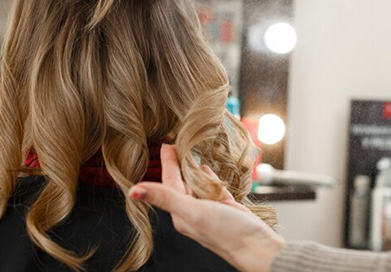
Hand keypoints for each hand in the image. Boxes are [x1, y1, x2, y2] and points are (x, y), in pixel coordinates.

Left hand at [128, 145, 284, 271]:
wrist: (257, 247)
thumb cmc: (227, 232)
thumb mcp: (193, 211)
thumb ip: (165, 198)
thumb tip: (133, 191)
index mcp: (181, 213)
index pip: (170, 183)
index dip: (168, 163)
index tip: (166, 144)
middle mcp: (193, 211)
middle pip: (182, 183)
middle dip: (178, 164)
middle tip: (177, 143)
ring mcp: (209, 210)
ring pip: (198, 185)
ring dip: (193, 170)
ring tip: (192, 152)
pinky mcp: (225, 208)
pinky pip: (214, 189)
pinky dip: (210, 178)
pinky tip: (208, 170)